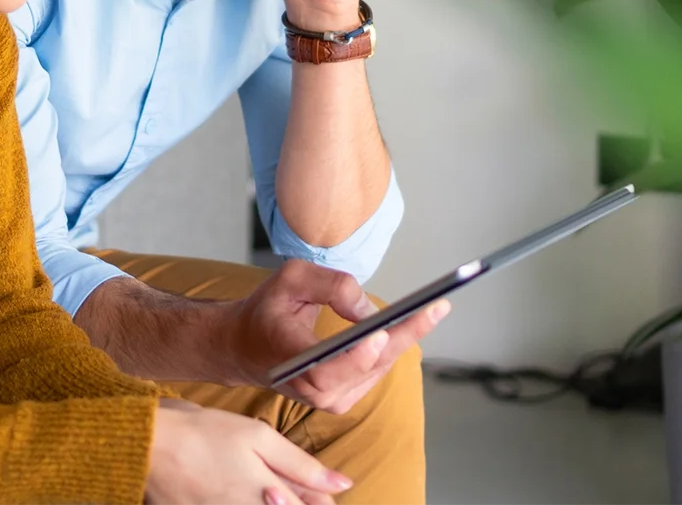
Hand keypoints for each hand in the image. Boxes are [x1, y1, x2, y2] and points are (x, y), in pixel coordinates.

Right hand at [145, 399, 350, 504]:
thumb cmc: (204, 433)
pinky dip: (246, 501)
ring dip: (270, 500)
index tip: (317, 489)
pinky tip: (238, 491)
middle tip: (272, 482)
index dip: (320, 498)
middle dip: (294, 499)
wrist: (147, 446)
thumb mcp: (257, 437)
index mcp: (272, 497)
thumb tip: (344, 484)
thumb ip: (302, 465)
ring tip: (260, 486)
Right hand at [226, 259, 447, 414]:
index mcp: (291, 360)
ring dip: (404, 338)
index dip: (358, 355)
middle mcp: (313, 390)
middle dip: (404, 334)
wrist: (245, 347)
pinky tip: (408, 324)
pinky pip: (376, 370)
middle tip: (436, 307)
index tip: (382, 333)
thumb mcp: (290, 280)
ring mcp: (330, 400)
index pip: (328, 369)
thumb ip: (330, 286)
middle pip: (367, 366)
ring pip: (378, 367)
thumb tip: (369, 308)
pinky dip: (392, 346)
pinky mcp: (343, 400)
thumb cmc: (266, 310)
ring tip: (431, 310)